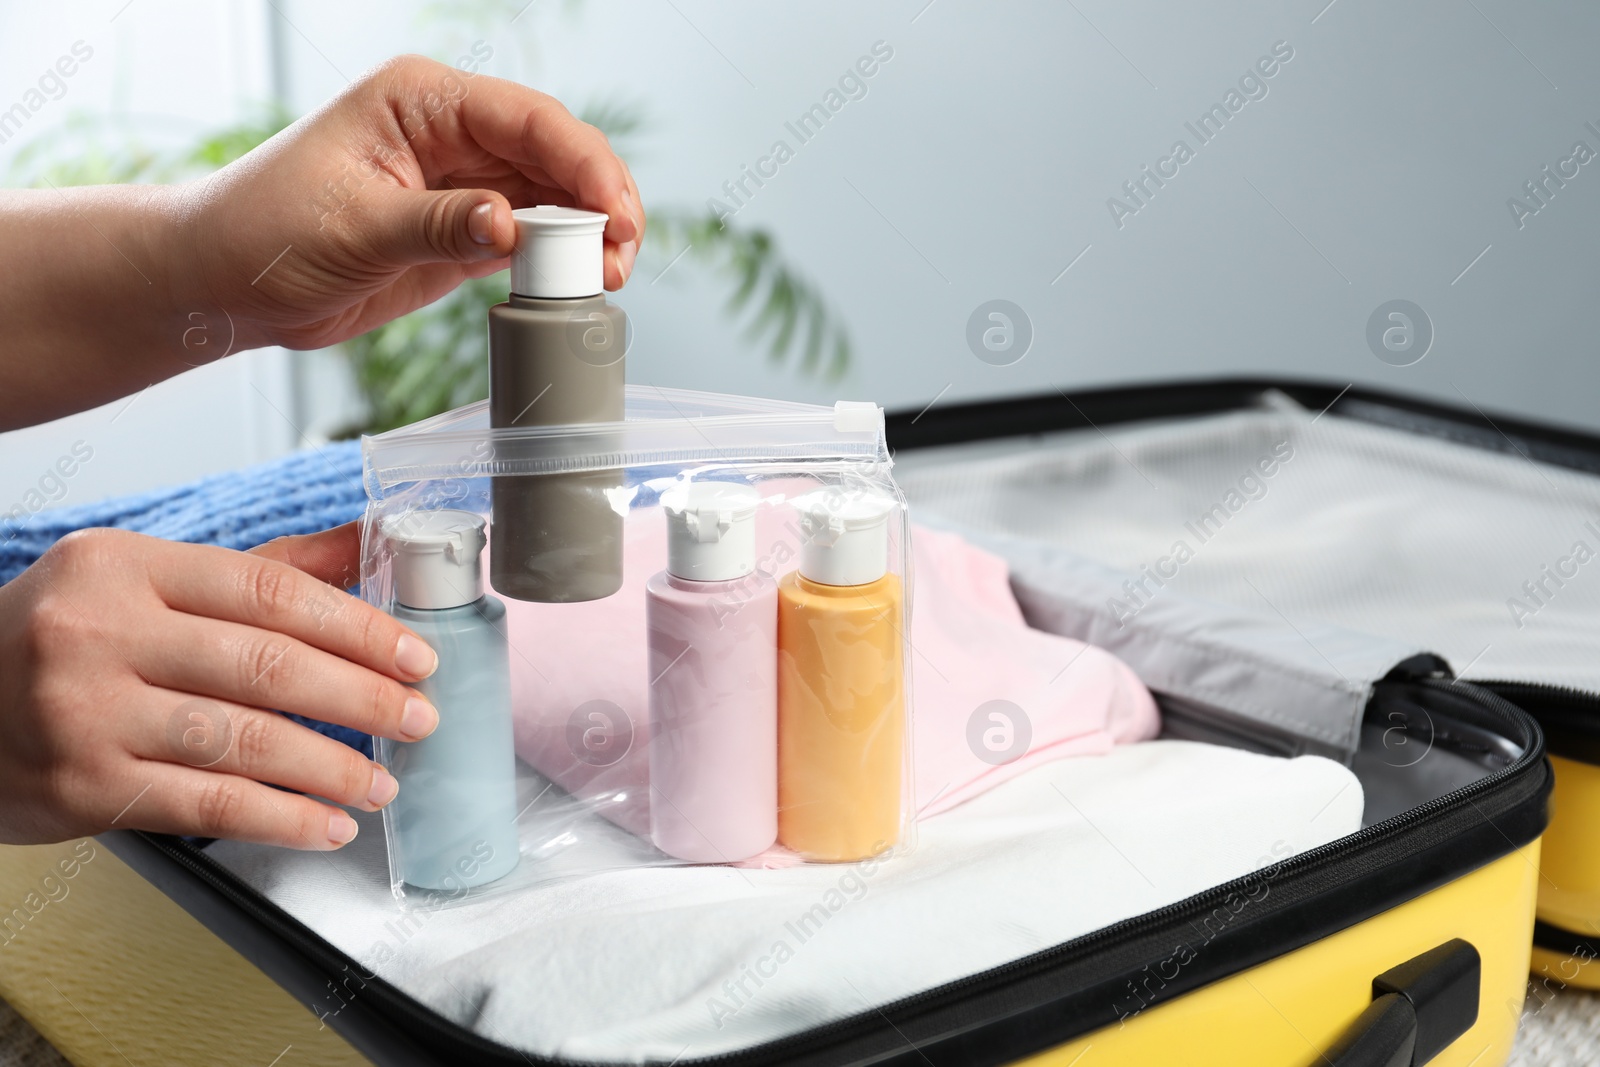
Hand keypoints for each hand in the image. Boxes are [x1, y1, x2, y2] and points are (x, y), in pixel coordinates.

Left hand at [0, 54, 644, 428]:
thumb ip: (438, 225)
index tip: (616, 214)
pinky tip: (576, 283)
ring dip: (587, 235)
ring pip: (551, 197)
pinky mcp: (460, 230)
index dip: (584, 164)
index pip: (526, 120)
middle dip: (600, 201)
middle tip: (622, 257)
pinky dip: (559, 258)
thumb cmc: (263, 233)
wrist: (223, 282)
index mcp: (422, 102)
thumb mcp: (353, 229)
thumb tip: (511, 224)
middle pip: (554, 154)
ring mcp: (459, 182)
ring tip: (609, 278)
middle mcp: (449, 133)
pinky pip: (530, 235)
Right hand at [0, 523, 437, 848]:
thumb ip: (259, 567)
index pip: (269, 592)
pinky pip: (207, 804)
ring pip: (243, 741)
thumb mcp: (141, 579)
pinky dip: (281, 819)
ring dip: (330, 768)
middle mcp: (100, 633)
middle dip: (362, 698)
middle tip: (418, 718)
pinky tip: (326, 824)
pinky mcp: (83, 787)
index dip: (357, 626)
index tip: (415, 655)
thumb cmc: (58, 638)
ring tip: (382, 781)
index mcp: (124, 567)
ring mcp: (87, 713)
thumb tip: (366, 541)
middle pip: (265, 666)